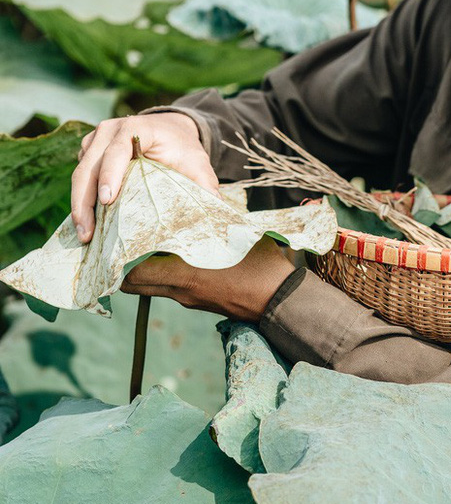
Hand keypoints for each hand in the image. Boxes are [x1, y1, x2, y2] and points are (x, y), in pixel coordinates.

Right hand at [72, 113, 217, 242]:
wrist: (171, 131)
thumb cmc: (184, 149)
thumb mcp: (198, 165)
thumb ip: (205, 186)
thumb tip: (214, 211)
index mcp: (138, 127)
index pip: (117, 150)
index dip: (110, 174)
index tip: (106, 201)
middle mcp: (110, 129)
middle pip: (89, 165)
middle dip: (84, 200)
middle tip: (87, 233)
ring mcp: (96, 139)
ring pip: (80, 172)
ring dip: (78, 204)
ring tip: (84, 234)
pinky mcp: (89, 150)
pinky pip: (80, 176)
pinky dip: (81, 199)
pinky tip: (87, 223)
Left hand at [121, 236, 295, 321]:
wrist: (282, 301)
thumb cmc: (262, 266)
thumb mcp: (236, 236)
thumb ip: (211, 220)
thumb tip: (195, 200)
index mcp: (185, 275)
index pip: (133, 274)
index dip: (117, 260)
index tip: (114, 238)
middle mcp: (180, 291)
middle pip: (134, 285)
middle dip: (125, 265)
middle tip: (123, 241)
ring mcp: (189, 300)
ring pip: (152, 286)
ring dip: (146, 269)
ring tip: (147, 244)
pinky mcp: (199, 304)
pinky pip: (171, 289)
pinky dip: (165, 274)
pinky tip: (175, 255)